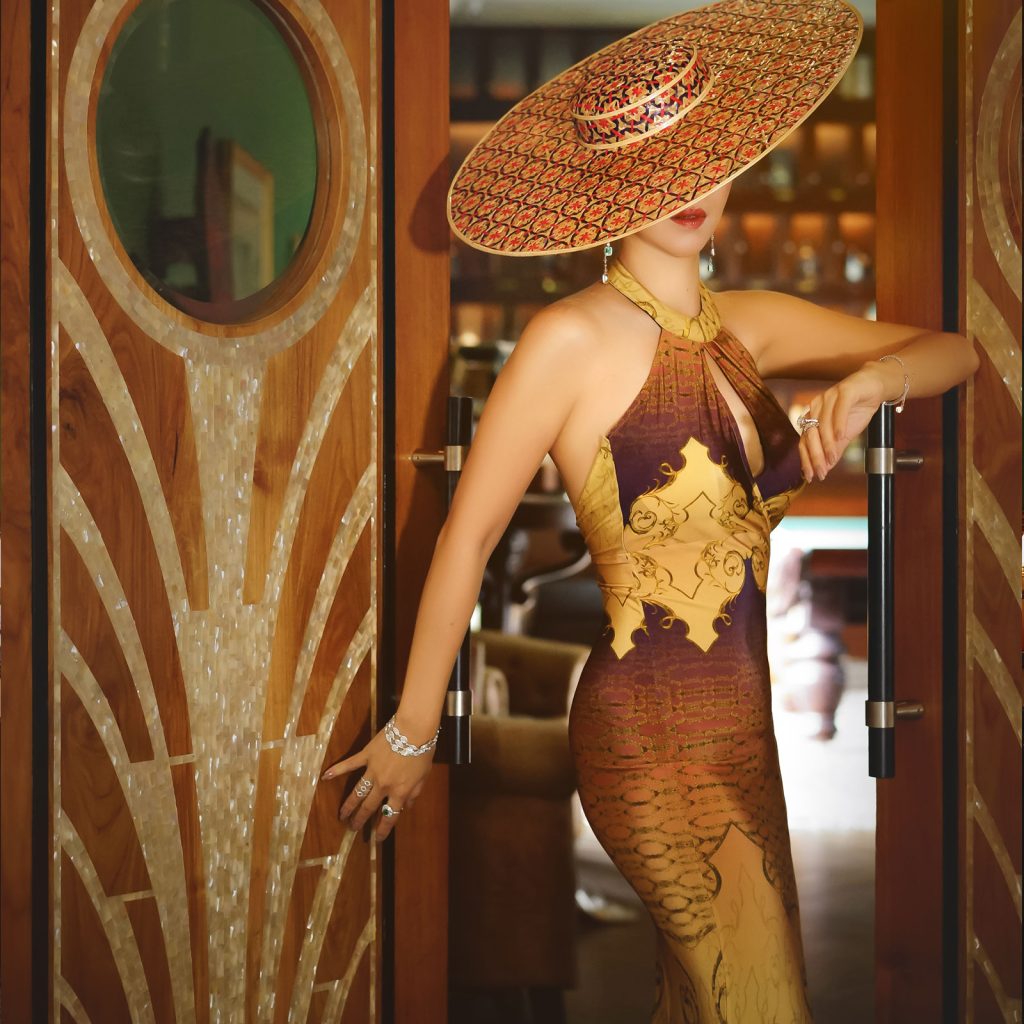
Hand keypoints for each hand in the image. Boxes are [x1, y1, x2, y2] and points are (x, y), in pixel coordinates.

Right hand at [319, 717, 435, 842]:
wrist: (414, 730)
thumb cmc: (423, 752)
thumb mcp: (424, 776)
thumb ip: (414, 792)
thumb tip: (406, 806)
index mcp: (399, 791)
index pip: (390, 815)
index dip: (383, 829)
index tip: (377, 839)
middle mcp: (383, 785)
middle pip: (369, 807)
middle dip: (360, 819)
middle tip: (353, 828)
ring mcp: (372, 771)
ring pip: (358, 792)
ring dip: (349, 805)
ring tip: (341, 815)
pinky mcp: (366, 756)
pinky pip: (350, 765)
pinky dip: (337, 770)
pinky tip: (325, 776)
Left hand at [798, 364, 887, 481]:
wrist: (876, 386)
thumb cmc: (858, 409)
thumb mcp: (846, 434)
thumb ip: (835, 450)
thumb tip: (825, 469)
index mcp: (813, 416)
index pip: (805, 441)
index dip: (807, 459)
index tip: (811, 476)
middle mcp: (817, 406)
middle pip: (811, 434)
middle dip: (815, 455)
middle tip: (821, 471)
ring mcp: (829, 397)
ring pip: (823, 423)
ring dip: (827, 443)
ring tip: (832, 458)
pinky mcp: (844, 390)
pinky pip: (839, 408)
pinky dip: (838, 423)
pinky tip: (841, 436)